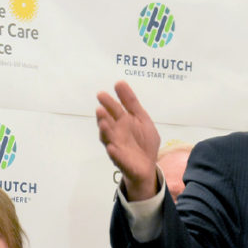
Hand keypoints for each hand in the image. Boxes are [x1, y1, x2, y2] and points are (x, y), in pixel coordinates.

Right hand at [96, 80, 160, 200]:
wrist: (147, 165)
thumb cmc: (143, 141)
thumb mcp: (142, 118)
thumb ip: (131, 102)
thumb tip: (119, 82)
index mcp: (122, 121)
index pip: (115, 109)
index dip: (109, 101)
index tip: (103, 92)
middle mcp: (116, 133)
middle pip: (108, 122)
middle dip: (104, 115)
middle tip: (100, 107)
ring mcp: (117, 146)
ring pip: (108, 138)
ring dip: (105, 131)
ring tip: (103, 123)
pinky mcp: (121, 160)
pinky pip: (116, 157)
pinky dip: (113, 153)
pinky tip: (111, 148)